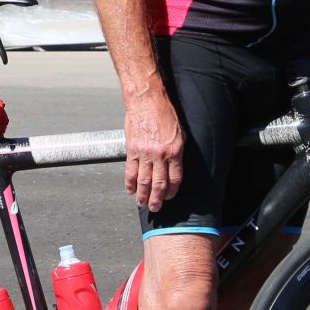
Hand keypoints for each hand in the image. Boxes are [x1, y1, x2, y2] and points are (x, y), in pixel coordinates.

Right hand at [123, 88, 182, 211]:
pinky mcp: (132, 150)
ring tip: (142, 203)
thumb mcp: (179, 132)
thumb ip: (176, 150)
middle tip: (155, 208)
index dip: (172, 191)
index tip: (169, 197)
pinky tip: (130, 190)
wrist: (146, 100)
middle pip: (159, 183)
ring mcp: (145, 153)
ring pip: (144, 180)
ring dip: (143, 195)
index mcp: (175, 151)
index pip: (175, 178)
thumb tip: (174, 165)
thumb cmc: (164, 112)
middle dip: (157, 199)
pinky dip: (129, 183)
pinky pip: (130, 171)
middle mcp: (160, 154)